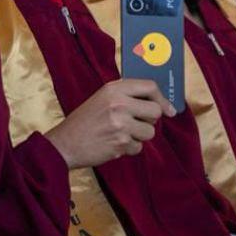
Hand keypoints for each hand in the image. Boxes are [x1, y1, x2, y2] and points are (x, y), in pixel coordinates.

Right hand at [45, 79, 175, 168]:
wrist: (65, 143)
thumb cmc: (84, 121)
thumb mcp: (102, 98)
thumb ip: (126, 96)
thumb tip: (159, 103)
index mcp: (114, 89)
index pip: (149, 86)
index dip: (162, 98)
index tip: (169, 109)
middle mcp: (119, 103)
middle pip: (155, 111)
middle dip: (150, 121)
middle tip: (136, 124)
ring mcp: (121, 123)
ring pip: (150, 132)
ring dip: (139, 136)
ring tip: (121, 134)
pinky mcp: (121, 142)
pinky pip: (139, 147)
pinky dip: (129, 148)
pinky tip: (114, 144)